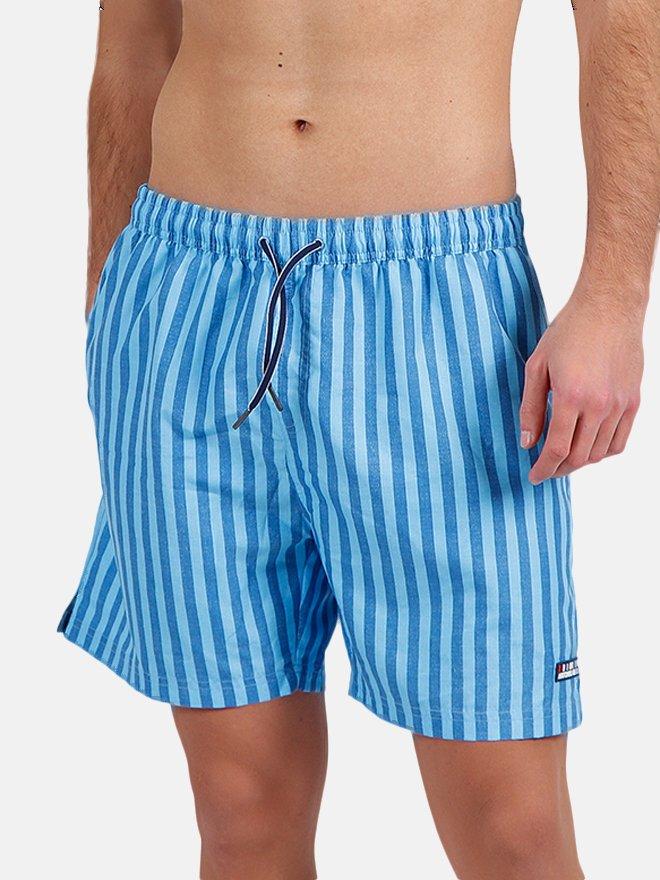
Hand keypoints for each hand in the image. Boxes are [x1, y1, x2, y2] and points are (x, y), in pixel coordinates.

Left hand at [520, 288, 643, 484]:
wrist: (609, 307)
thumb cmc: (569, 331)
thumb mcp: (537, 367)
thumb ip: (531, 408)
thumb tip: (527, 443)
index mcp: (571, 396)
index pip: (557, 449)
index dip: (544, 468)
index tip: (534, 476)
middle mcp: (599, 405)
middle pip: (579, 456)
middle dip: (559, 469)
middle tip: (546, 469)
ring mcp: (620, 404)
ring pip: (600, 453)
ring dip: (580, 462)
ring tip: (564, 458)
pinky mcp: (633, 400)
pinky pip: (620, 441)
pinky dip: (603, 452)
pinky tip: (588, 447)